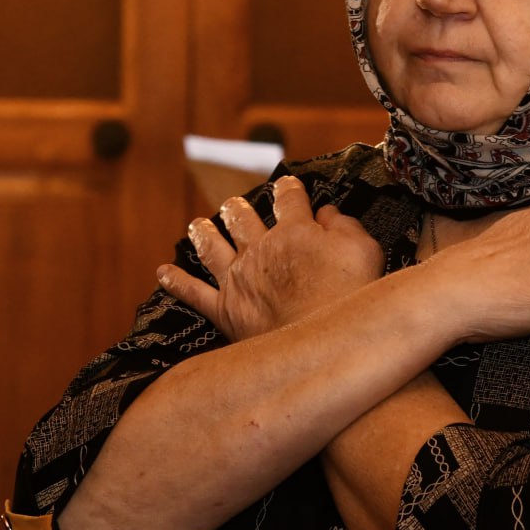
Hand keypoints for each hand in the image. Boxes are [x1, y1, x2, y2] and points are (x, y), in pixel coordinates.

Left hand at [157, 176, 384, 340]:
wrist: (323, 344)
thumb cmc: (350, 296)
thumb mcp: (365, 249)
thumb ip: (344, 225)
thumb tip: (327, 213)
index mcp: (294, 231)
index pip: (287, 198)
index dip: (287, 188)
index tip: (286, 185)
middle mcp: (259, 248)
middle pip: (240, 217)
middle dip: (236, 208)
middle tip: (233, 205)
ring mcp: (237, 279)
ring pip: (211, 247)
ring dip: (203, 233)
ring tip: (197, 225)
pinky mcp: (225, 310)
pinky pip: (193, 293)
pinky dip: (176, 282)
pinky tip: (164, 273)